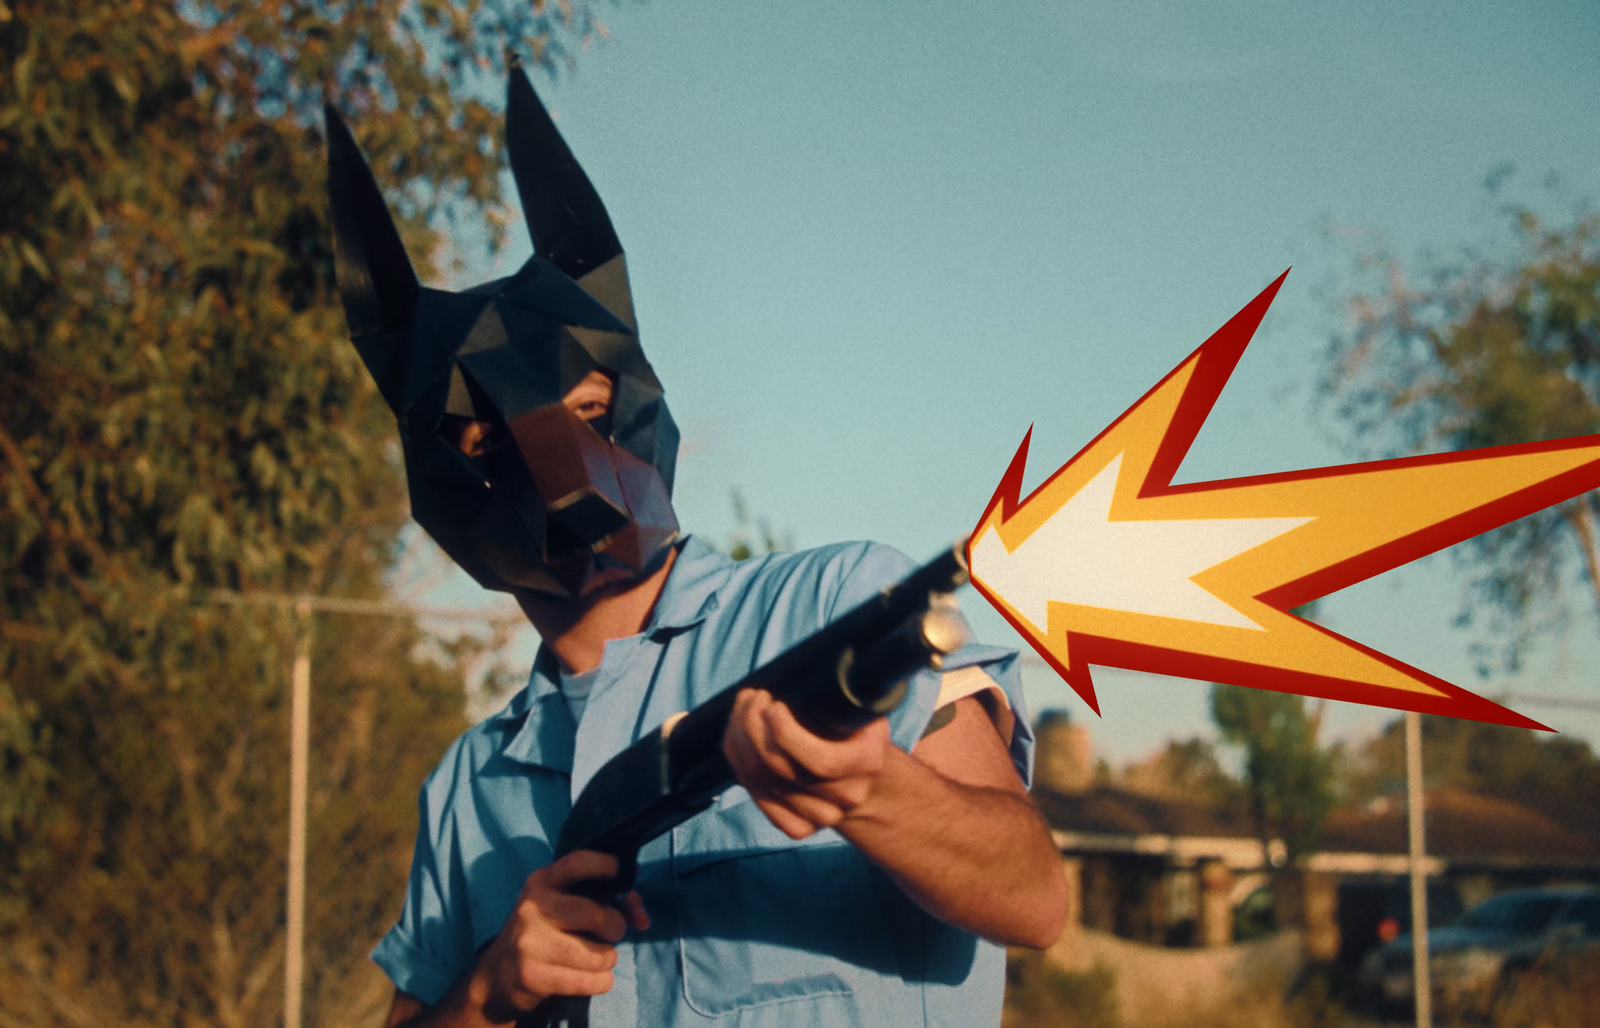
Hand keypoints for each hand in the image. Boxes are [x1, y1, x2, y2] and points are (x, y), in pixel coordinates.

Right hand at [469, 851, 649, 1019]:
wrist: (499, 975)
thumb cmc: (544, 933)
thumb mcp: (561, 905)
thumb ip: (605, 900)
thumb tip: (642, 914)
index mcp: (541, 882)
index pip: (579, 862)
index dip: (609, 865)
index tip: (627, 875)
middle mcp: (533, 908)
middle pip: (598, 915)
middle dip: (616, 928)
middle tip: (610, 934)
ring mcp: (530, 943)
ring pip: (600, 955)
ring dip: (607, 960)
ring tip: (593, 959)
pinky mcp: (534, 976)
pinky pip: (592, 981)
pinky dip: (601, 982)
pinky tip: (588, 978)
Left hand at [721, 688, 893, 839]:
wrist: (867, 779)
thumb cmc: (857, 732)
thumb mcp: (862, 709)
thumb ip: (843, 698)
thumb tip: (808, 674)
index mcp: (867, 764)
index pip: (818, 760)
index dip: (785, 733)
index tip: (773, 704)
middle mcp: (845, 796)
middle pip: (779, 766)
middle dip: (752, 724)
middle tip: (752, 697)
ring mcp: (821, 817)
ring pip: (760, 779)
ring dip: (740, 738)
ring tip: (744, 709)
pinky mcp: (798, 828)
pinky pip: (756, 795)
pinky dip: (738, 763)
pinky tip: (739, 738)